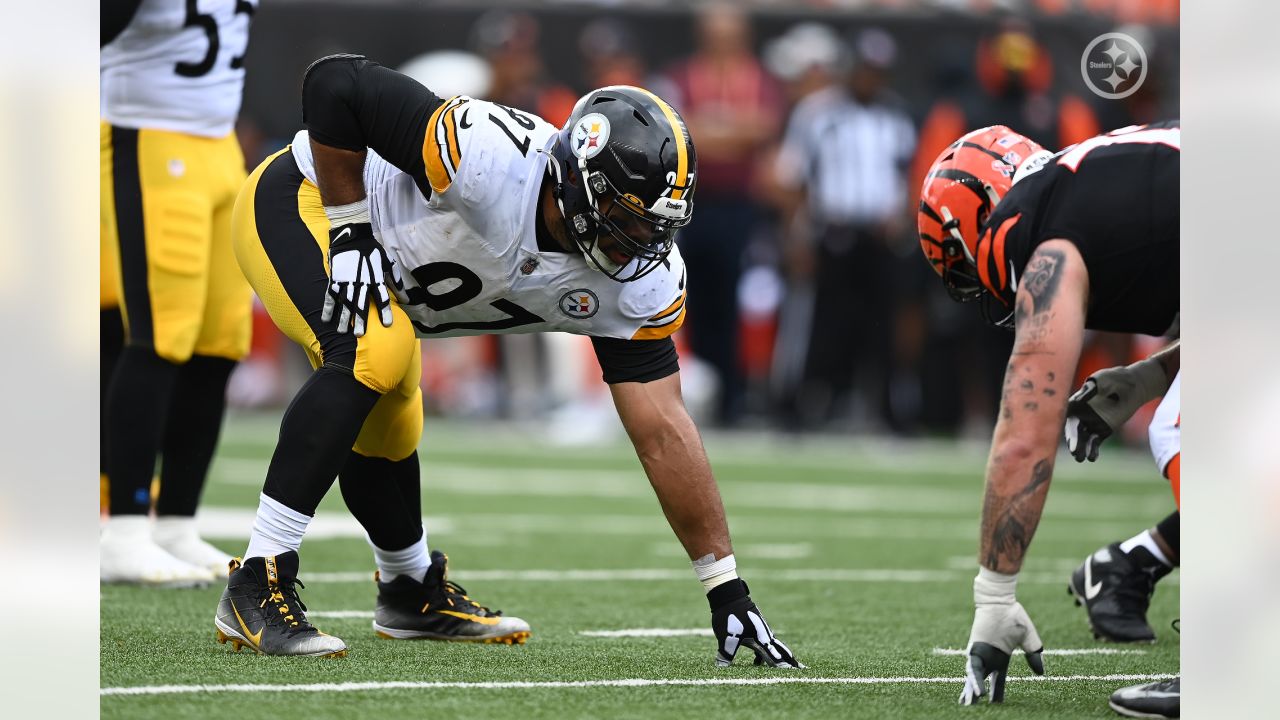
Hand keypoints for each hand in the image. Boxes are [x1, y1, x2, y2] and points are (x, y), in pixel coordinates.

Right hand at [321, 222, 397, 335]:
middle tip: (359, 335)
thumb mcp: (388, 263)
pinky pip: (330, 295)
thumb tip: (407, 299)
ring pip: (344, 302)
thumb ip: (396, 282)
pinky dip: (328, 307)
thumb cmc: (372, 251)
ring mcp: (346, 281)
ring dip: (343, 318)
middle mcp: (361, 282)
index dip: (385, 311)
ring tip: (342, 331)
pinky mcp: (335, 278)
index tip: (387, 324)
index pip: (382, 298)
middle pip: (361, 304)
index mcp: (375, 278)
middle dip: (360, 320)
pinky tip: (326, 319)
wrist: (352, 236)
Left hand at [709, 579, 801, 667]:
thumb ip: (726, 653)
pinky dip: (767, 652)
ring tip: (787, 664)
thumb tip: (722, 666)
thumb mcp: (726, 637)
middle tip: (802, 669)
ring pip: (774, 646)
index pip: (774, 657)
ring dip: (780, 656)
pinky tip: (758, 661)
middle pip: (780, 650)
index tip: (795, 672)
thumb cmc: (729, 616)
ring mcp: (762, 630)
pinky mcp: (756, 627)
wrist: (729, 596)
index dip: (783, 666)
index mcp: (761, 639)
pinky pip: (765, 642)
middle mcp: (765, 635)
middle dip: (790, 660)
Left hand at [959, 571, 1044, 704]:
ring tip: (971, 705)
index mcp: (1000, 657)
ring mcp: (980, 653)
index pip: (998, 681)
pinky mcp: (974, 648)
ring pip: (974, 677)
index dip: (997, 693)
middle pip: (982, 682)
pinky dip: (976, 680)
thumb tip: (1041, 673)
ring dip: (972, 692)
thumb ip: (1034, 655)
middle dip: (977, 696)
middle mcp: (988, 657)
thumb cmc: (1014, 616)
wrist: (1001, 601)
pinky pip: (974, 668)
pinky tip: (978, 692)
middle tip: (973, 709)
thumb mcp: (1029, 640)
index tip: (996, 705)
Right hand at [1064, 359, 1166, 461]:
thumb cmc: (1115, 378)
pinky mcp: (1102, 430)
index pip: (1068, 414)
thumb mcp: (1102, 380)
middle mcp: (1081, 413)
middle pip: (1074, 429)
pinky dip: (1093, 450)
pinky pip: (1095, 442)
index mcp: (1077, 401)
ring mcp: (1091, 423)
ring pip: (1082, 438)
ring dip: (1080, 448)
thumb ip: (1090, 391)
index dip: (1066, 423)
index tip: (1068, 434)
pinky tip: (1092, 458)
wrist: (1133, 384)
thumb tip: (1076, 401)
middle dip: (1074, 440)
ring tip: (1080, 458)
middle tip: (1074, 450)